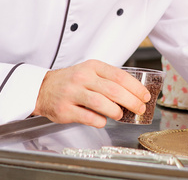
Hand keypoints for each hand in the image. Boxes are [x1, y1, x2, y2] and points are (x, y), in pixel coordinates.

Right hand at [32, 60, 150, 127]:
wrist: (43, 89)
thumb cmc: (70, 81)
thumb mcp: (89, 72)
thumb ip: (107, 79)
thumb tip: (133, 93)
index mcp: (91, 67)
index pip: (119, 76)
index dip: (135, 87)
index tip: (144, 95)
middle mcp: (82, 78)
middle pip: (113, 90)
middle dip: (131, 101)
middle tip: (139, 108)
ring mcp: (72, 93)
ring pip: (101, 103)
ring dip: (116, 111)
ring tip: (121, 114)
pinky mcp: (65, 110)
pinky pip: (88, 117)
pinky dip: (100, 121)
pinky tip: (103, 120)